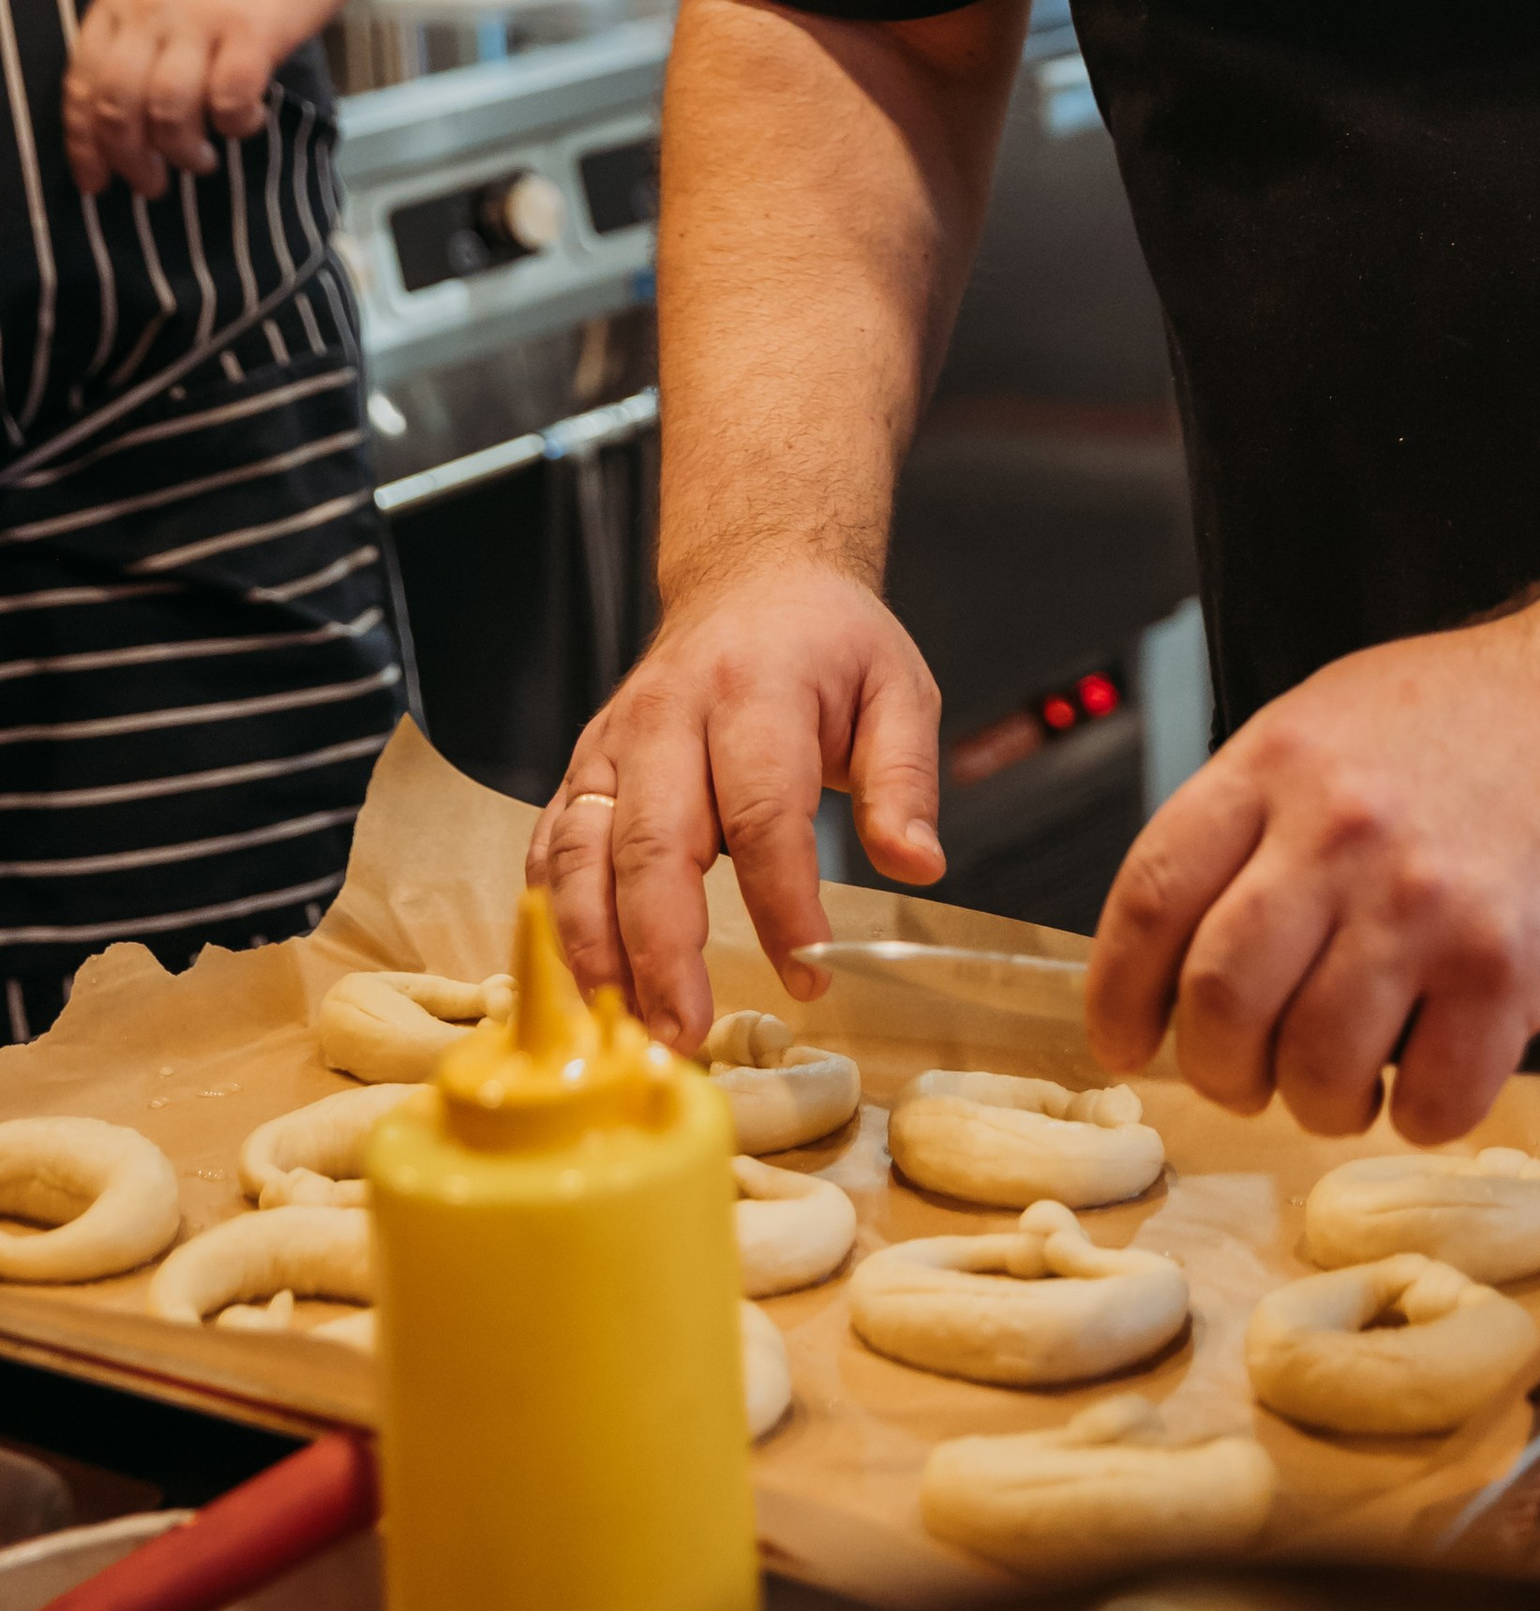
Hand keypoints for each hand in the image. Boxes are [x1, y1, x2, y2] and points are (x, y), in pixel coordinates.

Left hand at [63, 0, 363, 194]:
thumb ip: (137, 28)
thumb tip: (126, 106)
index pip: (82, 82)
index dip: (84, 142)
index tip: (95, 177)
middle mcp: (152, 8)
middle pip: (118, 105)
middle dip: (129, 159)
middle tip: (149, 183)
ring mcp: (203, 18)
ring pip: (168, 110)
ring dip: (181, 150)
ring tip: (199, 160)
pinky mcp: (254, 31)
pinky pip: (230, 100)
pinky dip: (234, 124)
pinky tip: (246, 122)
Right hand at [530, 555, 945, 1049]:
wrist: (749, 578)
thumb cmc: (827, 644)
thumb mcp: (897, 687)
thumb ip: (906, 778)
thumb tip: (918, 864)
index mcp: (755, 688)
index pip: (762, 810)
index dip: (781, 901)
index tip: (809, 972)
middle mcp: (667, 714)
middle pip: (653, 843)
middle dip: (664, 950)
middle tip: (687, 1033)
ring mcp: (611, 742)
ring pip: (580, 852)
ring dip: (595, 949)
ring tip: (626, 1027)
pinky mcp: (582, 768)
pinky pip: (551, 848)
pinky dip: (554, 919)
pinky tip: (580, 980)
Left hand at [1084, 594, 1539, 1144]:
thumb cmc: (1487, 712)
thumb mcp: (1336, 716)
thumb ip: (1258, 812)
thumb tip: (1180, 937)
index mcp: (1279, 761)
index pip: (1151, 897)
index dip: (1119, 994)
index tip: (1127, 1040)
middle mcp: (1337, 830)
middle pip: (1219, 999)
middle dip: (1218, 1069)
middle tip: (1247, 1079)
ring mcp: (1422, 901)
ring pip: (1314, 1067)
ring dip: (1319, 1102)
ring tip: (1349, 1082)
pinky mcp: (1508, 966)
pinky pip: (1431, 1100)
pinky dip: (1423, 1115)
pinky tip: (1440, 1073)